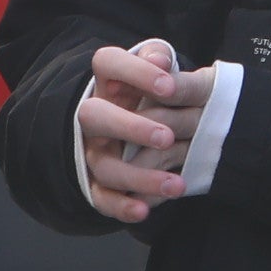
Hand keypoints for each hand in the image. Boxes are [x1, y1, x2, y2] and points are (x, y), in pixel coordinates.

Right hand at [75, 38, 216, 221]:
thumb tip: (160, 58)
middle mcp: (94, 115)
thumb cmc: (156, 94)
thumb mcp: (160, 71)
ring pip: (104, 165)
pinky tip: (144, 211)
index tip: (170, 86)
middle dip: (130, 127)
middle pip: (93, 115)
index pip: (107, 63)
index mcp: (109, 81)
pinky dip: (120, 207)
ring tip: (177, 184)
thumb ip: (160, 59)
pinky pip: (101, 198)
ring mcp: (93, 150)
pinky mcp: (97, 182)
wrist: (147, 122)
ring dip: (139, 177)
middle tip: (167, 136)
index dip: (135, 72)